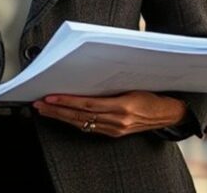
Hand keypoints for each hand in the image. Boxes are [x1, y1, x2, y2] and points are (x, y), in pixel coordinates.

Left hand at [32, 91, 185, 137]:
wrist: (168, 113)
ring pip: (82, 123)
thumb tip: (87, 73)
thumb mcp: (132, 84)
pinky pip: (90, 128)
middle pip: (80, 116)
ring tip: (44, 110)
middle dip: (57, 110)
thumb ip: (110, 83)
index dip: (67, 101)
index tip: (50, 96)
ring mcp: (115, 129)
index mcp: (122, 107)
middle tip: (39, 104)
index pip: (87, 105)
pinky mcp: (115, 133)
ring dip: (61, 116)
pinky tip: (63, 116)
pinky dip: (74, 121)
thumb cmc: (151, 93)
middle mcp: (117, 121)